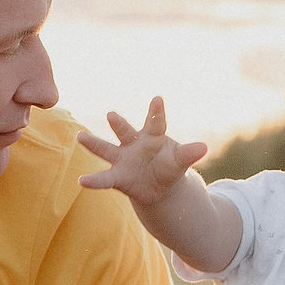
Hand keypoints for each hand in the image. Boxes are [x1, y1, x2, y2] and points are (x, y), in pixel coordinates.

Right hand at [75, 97, 208, 206]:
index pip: (156, 122)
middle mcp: (134, 144)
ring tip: (81, 136)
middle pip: (125, 131)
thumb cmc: (169, 167)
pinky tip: (81, 181)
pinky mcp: (117, 177)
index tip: (158, 99)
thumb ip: (188, 154)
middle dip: (119, 123)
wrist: (158, 185)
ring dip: (94, 143)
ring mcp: (122, 159)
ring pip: (106, 149)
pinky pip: (104, 179)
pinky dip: (93, 181)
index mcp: (153, 136)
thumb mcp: (180, 161)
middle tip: (111, 115)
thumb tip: (204, 148)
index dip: (157, 112)